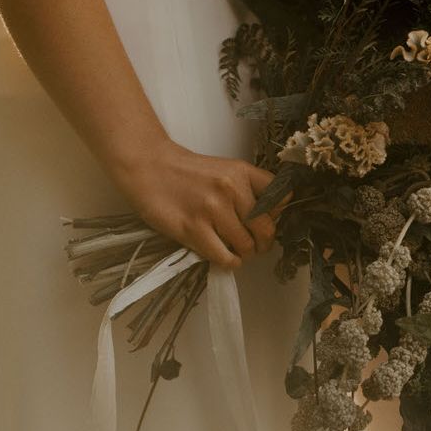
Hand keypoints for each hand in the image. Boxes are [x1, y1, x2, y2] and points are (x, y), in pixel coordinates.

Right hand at [114, 137, 284, 269]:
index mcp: (242, 172)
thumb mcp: (224, 170)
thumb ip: (247, 189)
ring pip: (246, 246)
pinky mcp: (193, 229)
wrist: (149, 168)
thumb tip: (269, 219)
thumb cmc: (187, 173)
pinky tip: (227, 258)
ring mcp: (213, 210)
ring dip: (245, 254)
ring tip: (237, 252)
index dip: (278, 214)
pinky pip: (224, 257)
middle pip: (266, 229)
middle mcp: (231, 189)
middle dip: (264, 243)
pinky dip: (229, 263)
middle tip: (255, 246)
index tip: (269, 221)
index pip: (280, 197)